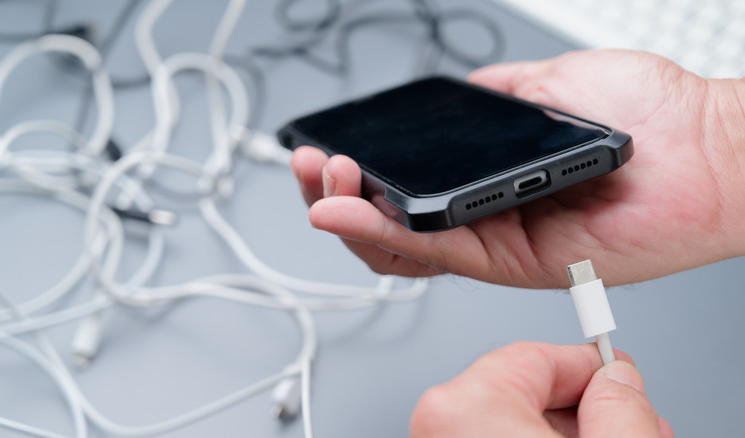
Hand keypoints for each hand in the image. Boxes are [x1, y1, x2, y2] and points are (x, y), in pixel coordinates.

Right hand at [291, 49, 744, 287]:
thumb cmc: (644, 115)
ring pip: (400, 248)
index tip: (327, 147)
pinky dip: (383, 234)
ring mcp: (494, 243)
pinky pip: (435, 254)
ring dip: (347, 218)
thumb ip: (492, 98)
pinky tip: (346, 213)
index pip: (403, 187)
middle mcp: (483, 216)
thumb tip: (451, 100)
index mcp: (485, 179)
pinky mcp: (511, 262)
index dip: (356, 174)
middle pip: (389, 223)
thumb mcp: (548, 85)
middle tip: (311, 166)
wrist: (704, 142)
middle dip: (335, 195)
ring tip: (319, 184)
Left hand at [409, 342, 672, 437]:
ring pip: (510, 420)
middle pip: (521, 389)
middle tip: (627, 419)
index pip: (534, 354)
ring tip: (611, 436)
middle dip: (582, 404)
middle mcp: (438, 425)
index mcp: (462, 408)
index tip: (617, 374)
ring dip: (563, 427)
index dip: (588, 365)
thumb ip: (619, 408)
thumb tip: (619, 383)